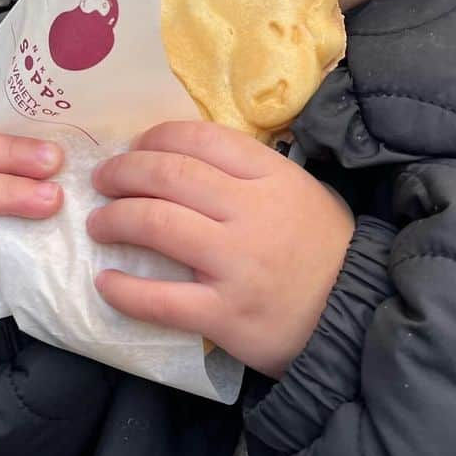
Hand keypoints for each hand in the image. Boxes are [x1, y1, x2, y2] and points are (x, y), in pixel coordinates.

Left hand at [87, 120, 353, 378]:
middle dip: (124, 172)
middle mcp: (250, 212)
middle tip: (102, 179)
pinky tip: (105, 283)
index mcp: (270, 176)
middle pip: (170, 175)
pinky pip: (162, 300)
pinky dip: (126, 291)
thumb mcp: (300, 190)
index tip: (134, 146)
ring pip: (158, 225)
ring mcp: (236, 264)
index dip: (156, 137)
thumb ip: (250, 172)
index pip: (200, 139)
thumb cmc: (324, 248)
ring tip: (98, 223)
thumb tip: (183, 155)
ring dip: (116, 219)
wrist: (356, 318)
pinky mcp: (226, 315)